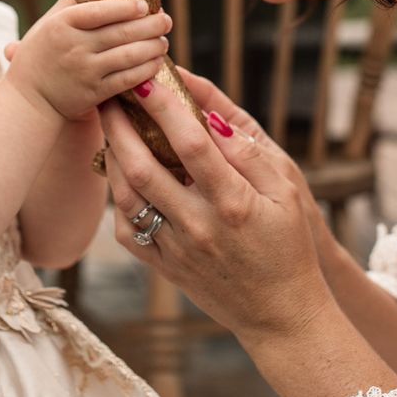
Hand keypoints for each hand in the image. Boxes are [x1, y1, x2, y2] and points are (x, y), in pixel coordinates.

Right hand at [5, 0, 170, 121]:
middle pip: (122, 32)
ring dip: (153, 47)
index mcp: (62, 24)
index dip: (127, 7)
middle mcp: (74, 46)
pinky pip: (128, 79)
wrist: (29, 99)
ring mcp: (85, 70)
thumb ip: (69, 4)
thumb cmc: (39, 56)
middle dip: (151, 25)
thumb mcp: (45, 25)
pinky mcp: (94, 93)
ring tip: (163, 41)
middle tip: (166, 20)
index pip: (100, 10)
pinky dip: (146, 70)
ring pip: (129, 55)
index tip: (144, 5)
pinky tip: (156, 63)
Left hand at [100, 77, 332, 342]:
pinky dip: (116, 198)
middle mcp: (199, 226)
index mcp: (233, 203)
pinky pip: (126, 230)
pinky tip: (117, 174)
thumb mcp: (287, 195)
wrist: (282, 316)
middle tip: (107, 97)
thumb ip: (249, 155)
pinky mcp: (163, 268)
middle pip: (143, 168)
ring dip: (112, 158)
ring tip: (108, 128)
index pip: (189, 144)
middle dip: (119, 127)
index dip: (163, 108)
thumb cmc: (289, 246)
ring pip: (126, 197)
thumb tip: (210, 118)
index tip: (144, 80)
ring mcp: (176, 249)